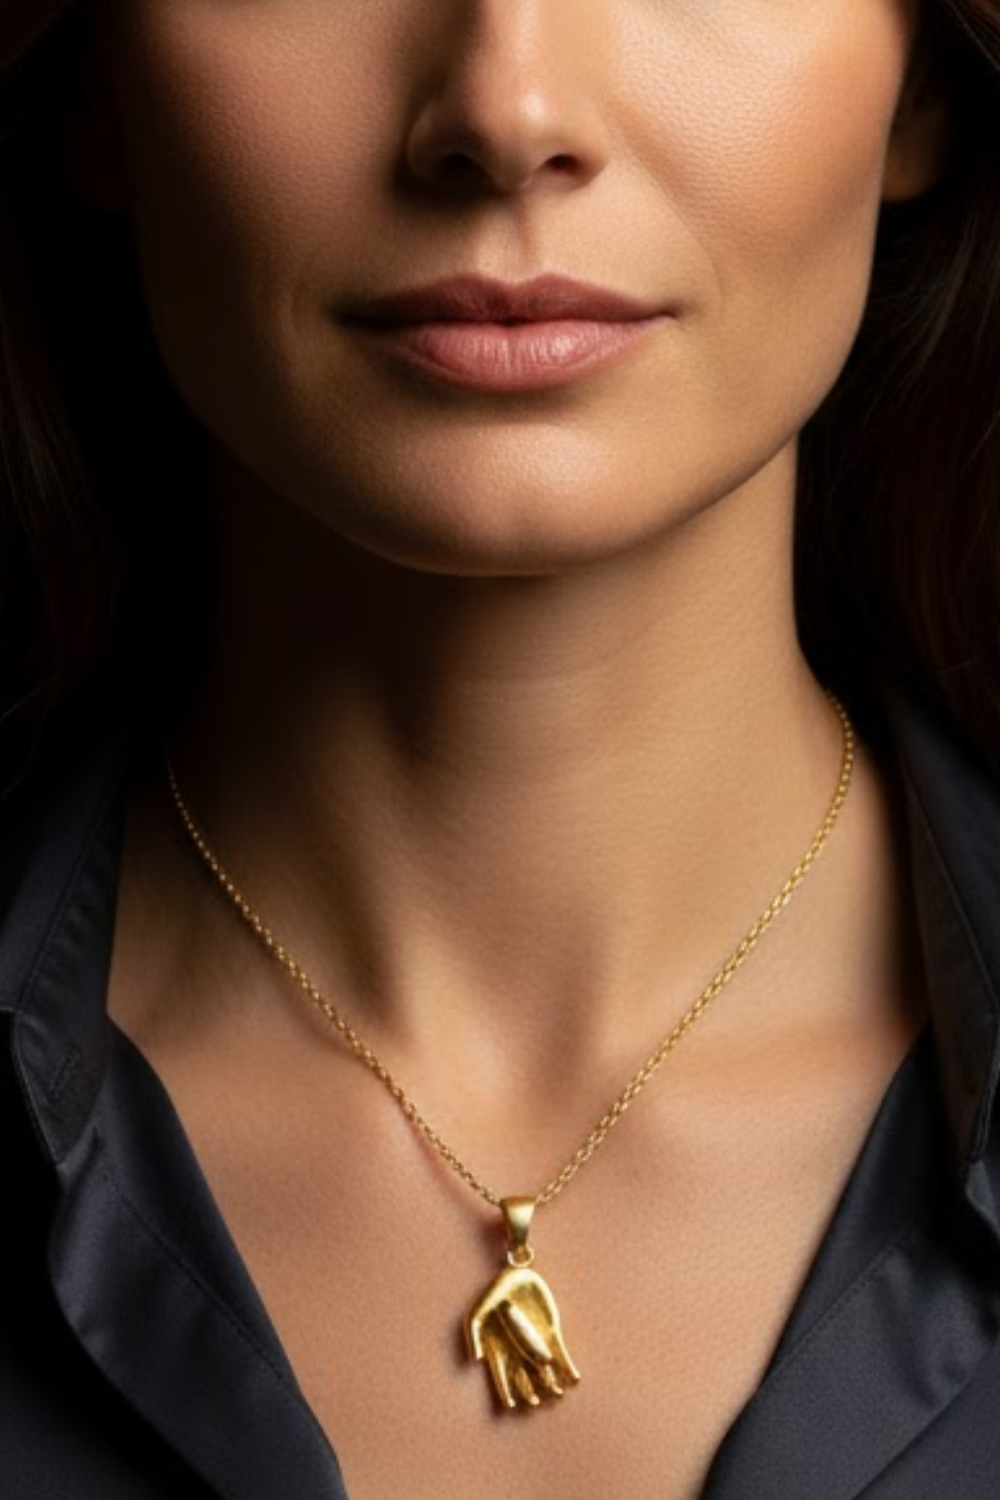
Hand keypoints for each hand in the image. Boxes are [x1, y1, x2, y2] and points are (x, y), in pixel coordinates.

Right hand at [466, 1262, 580, 1409]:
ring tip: (558, 1393)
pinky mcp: (552, 1333)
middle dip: (531, 1392)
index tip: (512, 1405)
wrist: (515, 1276)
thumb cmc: (492, 1295)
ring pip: (545, 1371)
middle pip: (525, 1378)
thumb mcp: (475, 1312)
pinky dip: (568, 1367)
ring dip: (552, 1383)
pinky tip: (575, 1379)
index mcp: (500, 1349)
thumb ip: (472, 1335)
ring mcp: (536, 1343)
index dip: (506, 1392)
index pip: (502, 1377)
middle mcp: (518, 1351)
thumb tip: (477, 1360)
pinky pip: (561, 1354)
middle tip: (536, 1400)